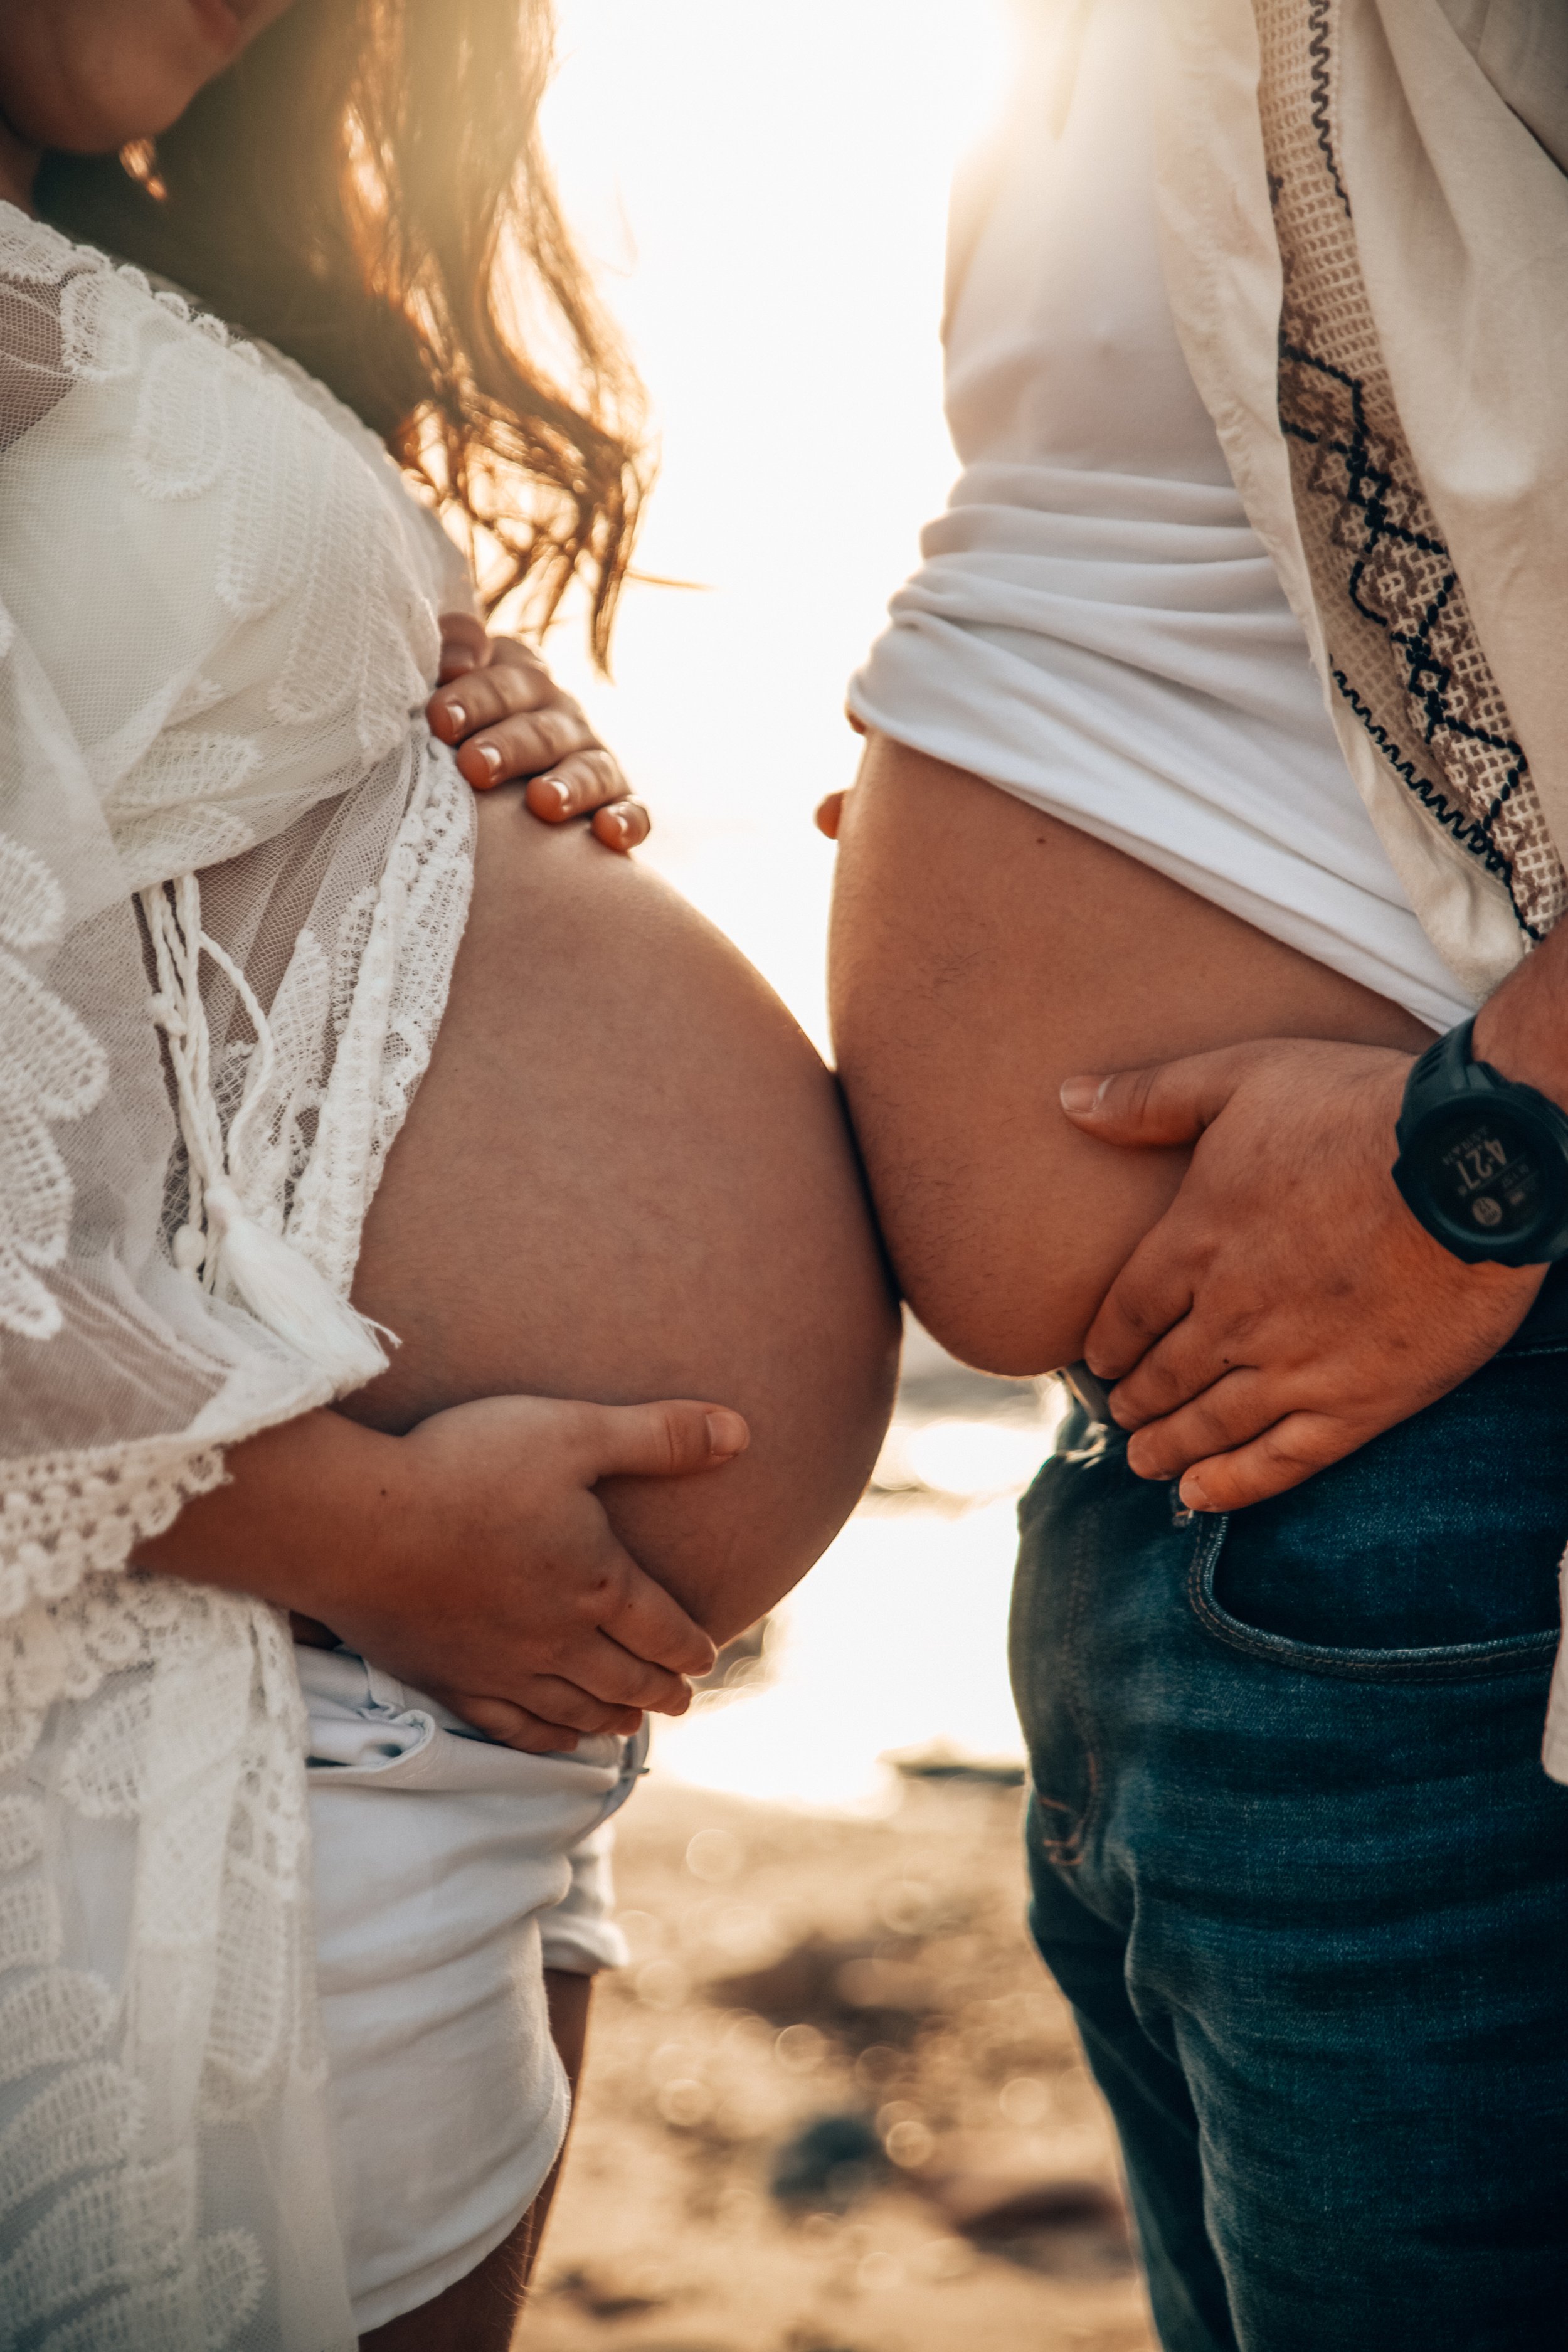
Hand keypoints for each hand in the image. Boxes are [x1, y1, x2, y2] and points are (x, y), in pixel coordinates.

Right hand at [312, 1393, 743, 1749]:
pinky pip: (511, 1728)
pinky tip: (553, 1738)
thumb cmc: (464, 1466)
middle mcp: (559, 1641)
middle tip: (681, 1700)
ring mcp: (502, 1669)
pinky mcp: (448, 1681)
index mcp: (598, 1584)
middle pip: (626, 1680)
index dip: (692, 1646)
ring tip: (630, 1723)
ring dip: (611, 1719)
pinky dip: (545, 1739)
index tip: (707, 1658)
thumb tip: (743, 1431)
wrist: (354, 1523)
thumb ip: (660, 1436)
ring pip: (575, 1711)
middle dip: (661, 1689)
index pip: (664, 1630)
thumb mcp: (574, 1431)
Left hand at [428, 613, 649, 851]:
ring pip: (589, 767)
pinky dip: (626, 820)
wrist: (500, 793)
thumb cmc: (458, 729)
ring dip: (568, 784)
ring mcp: (594, 757)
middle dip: (508, 746)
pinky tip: (608, 833)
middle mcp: (562, 713)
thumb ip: (449, 650)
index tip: (439, 719)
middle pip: (540, 726)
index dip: (474, 695)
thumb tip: (455, 665)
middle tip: (474, 766)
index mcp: (522, 677)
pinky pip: (634, 810)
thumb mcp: (446, 682)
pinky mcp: (619, 801)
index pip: (506, 675)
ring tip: (542, 801)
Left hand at [1060, 1038, 1543, 1510]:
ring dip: (1169, 1447)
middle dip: (1134, 1400)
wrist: (1468, 1160)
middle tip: (1119, 1416)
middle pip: (1163, 1373)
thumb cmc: (1356, 1108)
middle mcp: (1232, 1313)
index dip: (1107, 1343)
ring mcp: (1294, 1364)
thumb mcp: (1241, 1075)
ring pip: (1211, 1424)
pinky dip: (1235, 1484)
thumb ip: (1150, 1098)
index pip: (1128, 1311)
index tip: (1097, 1361)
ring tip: (1145, 1461)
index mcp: (1196, 1240)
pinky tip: (1202, 1496)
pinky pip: (1282, 1460)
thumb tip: (1068, 1098)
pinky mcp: (1359, 1401)